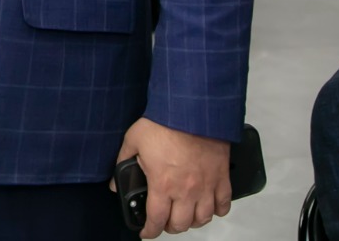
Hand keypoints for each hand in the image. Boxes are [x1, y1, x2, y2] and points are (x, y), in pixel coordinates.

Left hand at [113, 118, 229, 237]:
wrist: (192, 111)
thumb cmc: (162, 124)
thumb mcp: (133, 141)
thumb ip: (122, 163)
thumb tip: (114, 183)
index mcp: (162, 185)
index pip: (156, 220)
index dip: (150, 231)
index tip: (145, 233)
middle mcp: (186, 191)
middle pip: (181, 224)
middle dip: (170, 227)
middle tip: (164, 222)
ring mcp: (206, 187)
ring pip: (203, 219)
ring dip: (193, 222)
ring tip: (185, 216)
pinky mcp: (222, 178)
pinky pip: (224, 204)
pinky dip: (217, 211)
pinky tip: (209, 208)